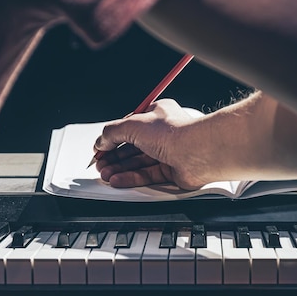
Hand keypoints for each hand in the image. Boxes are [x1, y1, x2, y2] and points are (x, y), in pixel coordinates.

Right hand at [94, 99, 208, 189]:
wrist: (197, 152)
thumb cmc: (173, 133)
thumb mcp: (132, 125)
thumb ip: (111, 132)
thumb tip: (100, 141)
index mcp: (155, 114)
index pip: (128, 127)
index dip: (111, 139)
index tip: (99, 150)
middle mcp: (163, 133)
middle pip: (132, 147)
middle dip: (113, 157)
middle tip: (100, 165)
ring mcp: (168, 153)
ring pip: (138, 163)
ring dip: (120, 169)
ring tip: (105, 175)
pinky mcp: (172, 171)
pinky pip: (147, 175)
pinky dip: (131, 178)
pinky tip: (118, 180)